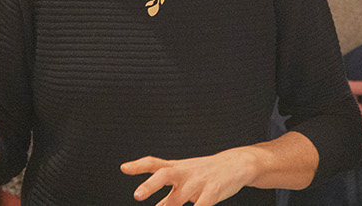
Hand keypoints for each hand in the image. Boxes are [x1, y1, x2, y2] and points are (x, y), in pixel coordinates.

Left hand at [122, 152, 254, 205]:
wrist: (237, 164)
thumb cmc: (206, 174)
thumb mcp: (186, 179)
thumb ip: (169, 194)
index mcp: (176, 169)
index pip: (155, 164)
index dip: (139, 166)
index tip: (124, 168)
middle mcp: (185, 173)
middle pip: (165, 174)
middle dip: (150, 184)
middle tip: (137, 195)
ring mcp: (199, 182)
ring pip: (180, 197)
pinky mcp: (213, 192)